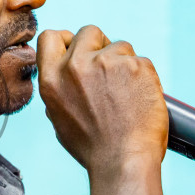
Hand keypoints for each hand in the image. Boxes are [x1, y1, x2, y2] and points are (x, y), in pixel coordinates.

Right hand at [35, 24, 166, 173]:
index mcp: (52, 80)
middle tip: (110, 71)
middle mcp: (76, 66)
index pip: (50, 37)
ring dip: (124, 64)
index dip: (67, 39)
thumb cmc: (94, 148)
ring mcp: (107, 62)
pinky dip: (143, 77)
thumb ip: (61, 91)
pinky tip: (141, 99)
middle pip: (89, 32)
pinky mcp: (136, 65)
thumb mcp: (60, 120)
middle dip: (100, 46)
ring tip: (127, 95)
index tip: (78, 49)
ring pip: (120, 46)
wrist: (123, 161)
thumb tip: (67, 76)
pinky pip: (141, 61)